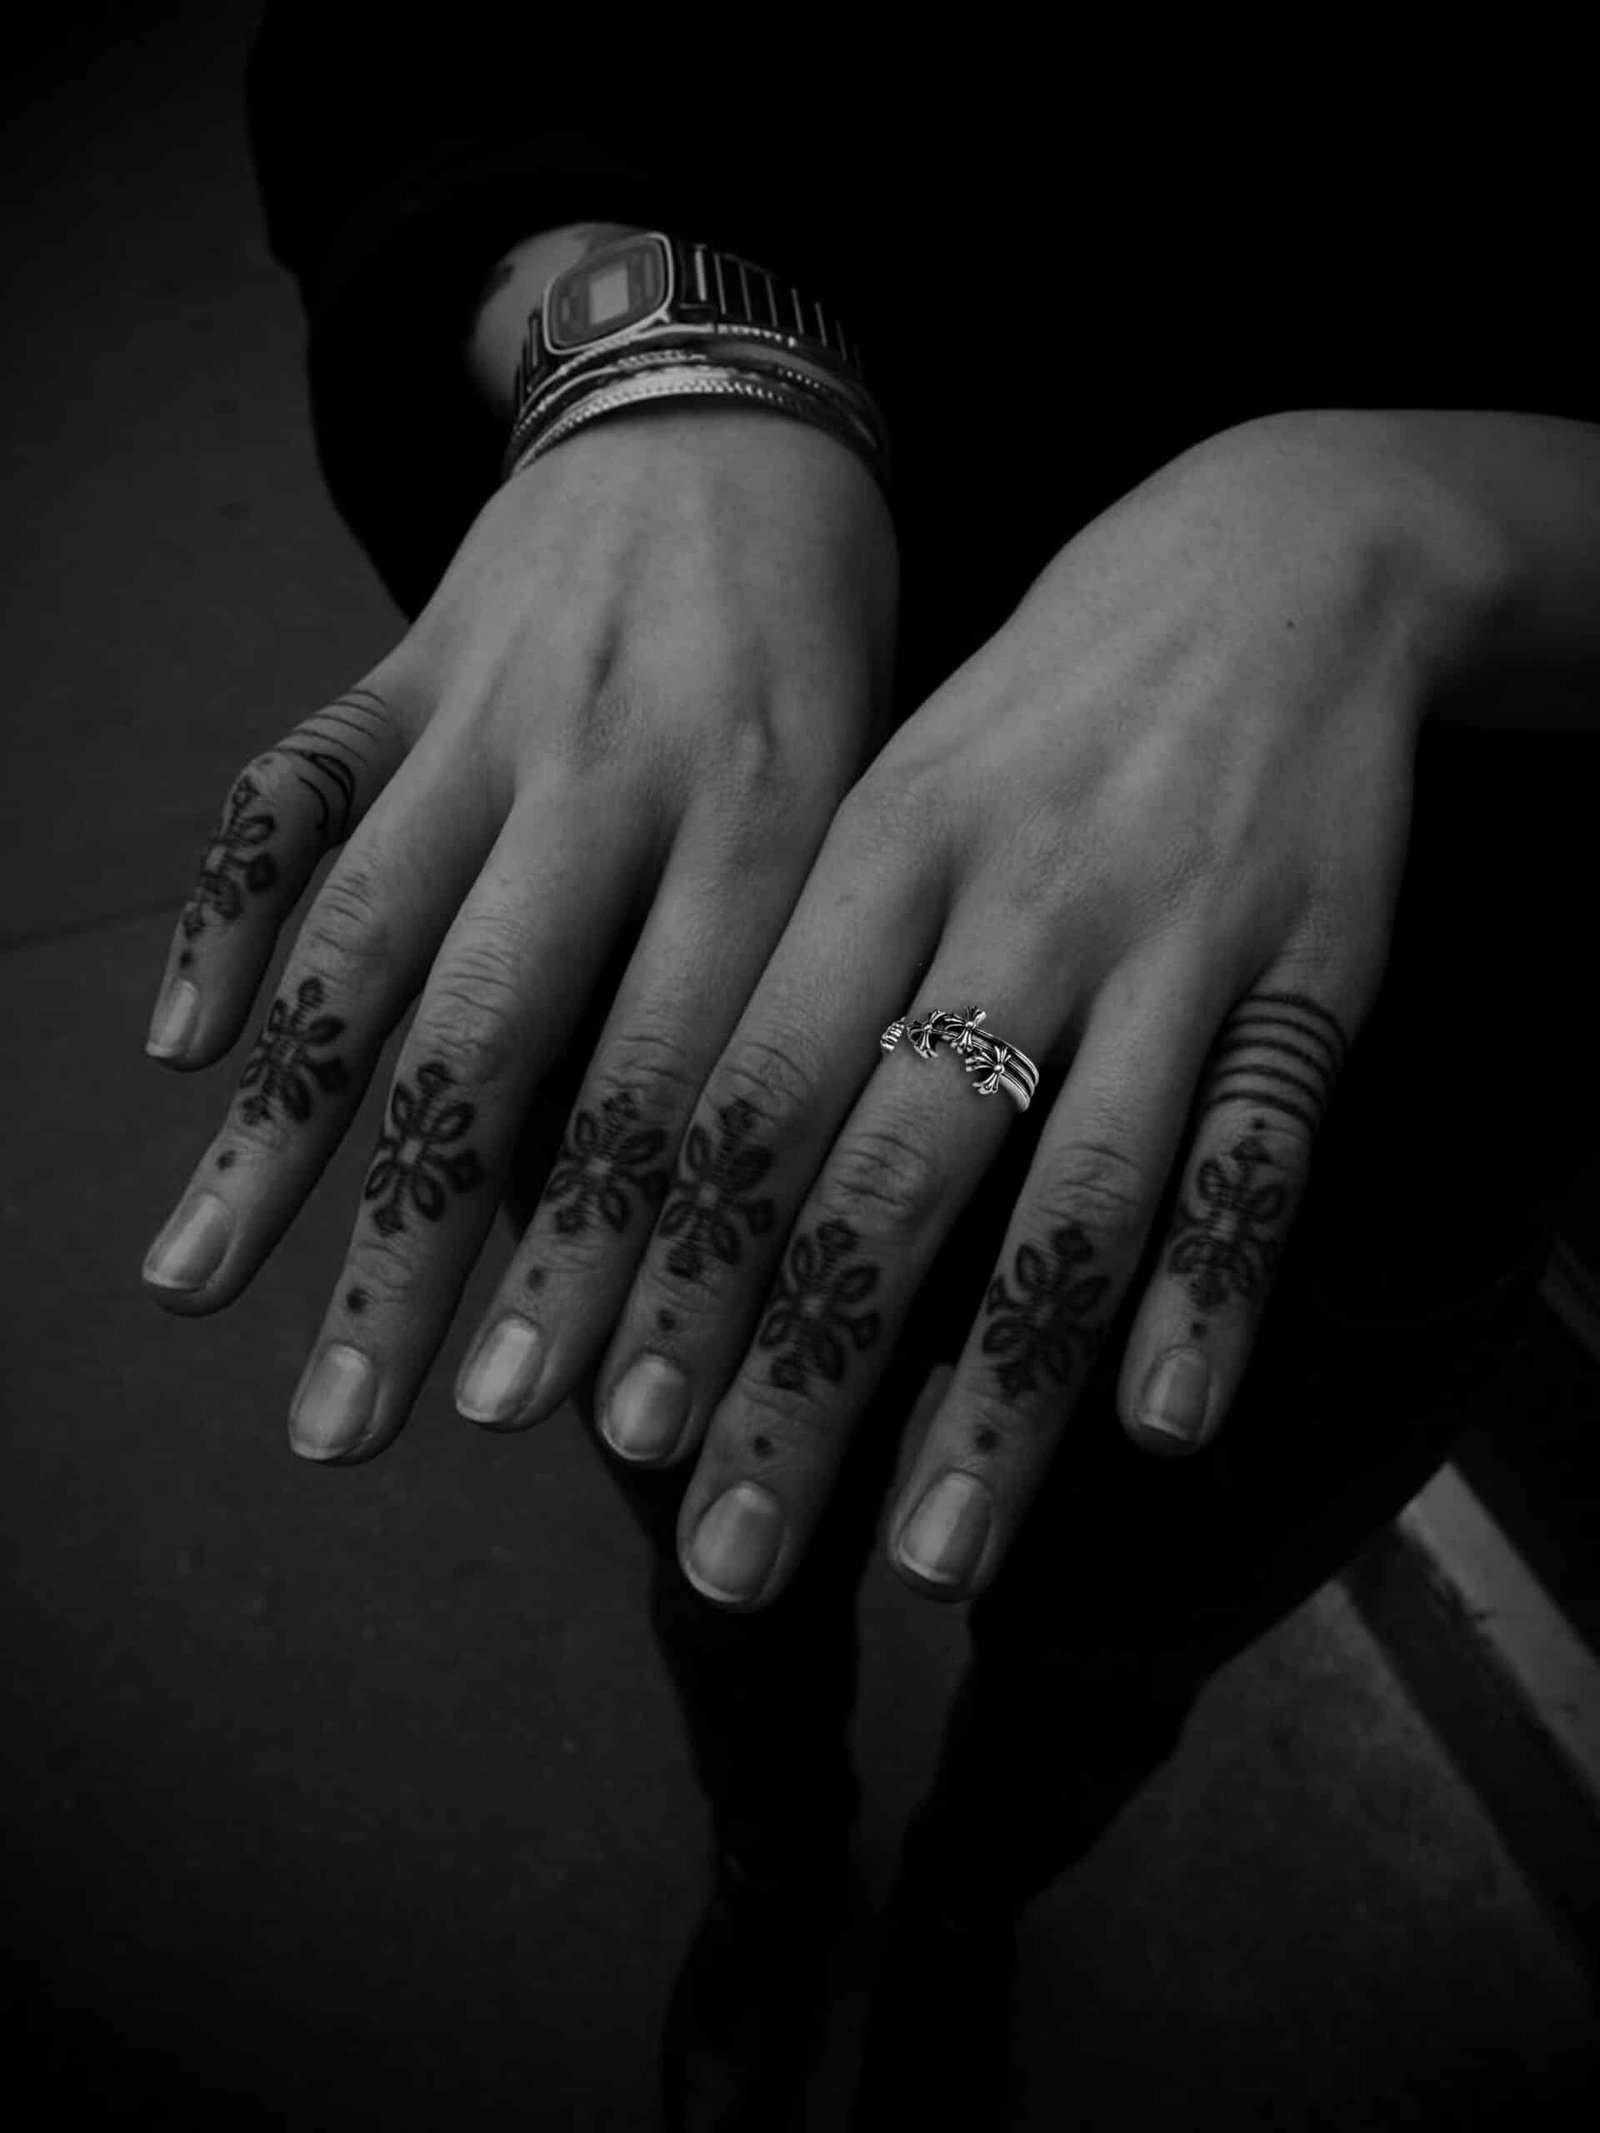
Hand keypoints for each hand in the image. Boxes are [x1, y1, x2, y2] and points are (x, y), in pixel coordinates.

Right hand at [140, 407, 896, 1462]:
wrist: (742, 412)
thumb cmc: (843, 653)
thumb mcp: (892, 798)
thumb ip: (828, 990)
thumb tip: (777, 1248)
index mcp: (784, 822)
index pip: (684, 1082)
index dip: (621, 1259)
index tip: (570, 1425)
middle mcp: (621, 770)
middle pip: (502, 1043)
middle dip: (418, 1249)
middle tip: (354, 1428)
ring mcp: (490, 712)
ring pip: (367, 941)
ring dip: (280, 1131)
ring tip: (199, 1290)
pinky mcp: (399, 665)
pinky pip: (290, 788)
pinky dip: (225, 912)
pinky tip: (185, 1051)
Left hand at [580, 414, 1464, 1608]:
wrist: (1264, 564)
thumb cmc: (1026, 721)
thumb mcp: (877, 797)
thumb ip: (788, 977)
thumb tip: (653, 1182)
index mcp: (870, 856)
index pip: (740, 1094)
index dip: (665, 1266)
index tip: (595, 1424)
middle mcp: (1006, 907)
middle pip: (881, 1177)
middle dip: (794, 1381)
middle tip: (726, 1567)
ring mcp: (1166, 945)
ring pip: (1070, 1194)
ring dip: (997, 1390)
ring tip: (932, 1560)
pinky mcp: (1305, 978)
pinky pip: (1257, 1154)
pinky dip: (1212, 1290)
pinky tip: (1168, 1425)